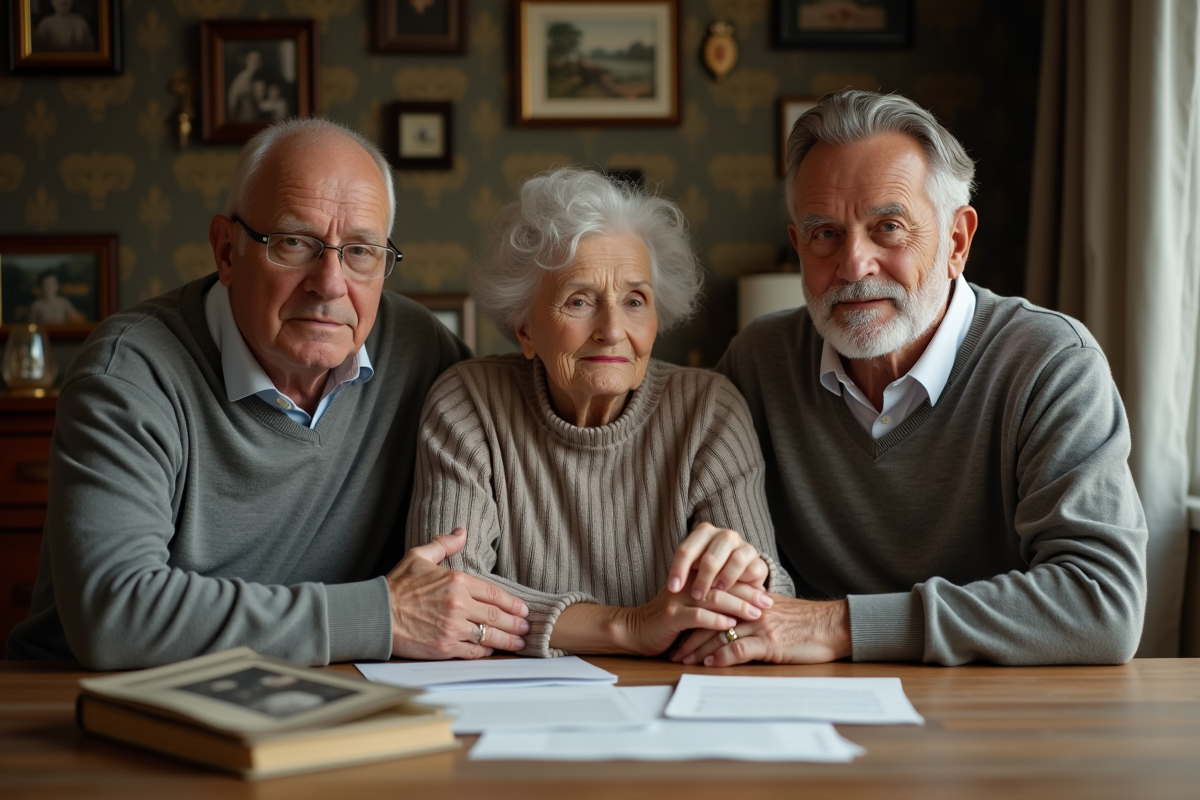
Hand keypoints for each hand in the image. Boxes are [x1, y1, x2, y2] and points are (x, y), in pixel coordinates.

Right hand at [386, 527, 530, 659]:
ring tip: (519, 643)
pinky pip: (472, 651)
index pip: (494, 593)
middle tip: (527, 628)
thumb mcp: (419, 557)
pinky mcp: (444, 648)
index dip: (512, 603)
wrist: (375, 615)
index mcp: (456, 581)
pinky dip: (485, 652)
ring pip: (489, 636)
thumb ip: (443, 545)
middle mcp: (458, 605)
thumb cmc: (397, 586)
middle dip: (516, 624)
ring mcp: (452, 628)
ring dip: (508, 640)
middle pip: (497, 616)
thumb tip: (461, 531)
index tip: (523, 609)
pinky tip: (492, 650)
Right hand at [619, 576, 768, 656]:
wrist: (636, 629)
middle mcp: (686, 583)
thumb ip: (713, 599)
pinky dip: (716, 620)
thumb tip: (747, 601)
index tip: (767, 594)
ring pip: (713, 597)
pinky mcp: (672, 615)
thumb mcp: (692, 605)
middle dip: (748, 594)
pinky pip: (697, 616)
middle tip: (767, 603)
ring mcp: (678, 598)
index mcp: (693, 577)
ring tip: (755, 614)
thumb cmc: (669, 620)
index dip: (747, 584)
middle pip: (722, 584)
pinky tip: (730, 625)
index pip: (725, 575)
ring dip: (737, 606)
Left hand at [666, 522, 771, 603]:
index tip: (672, 589)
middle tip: (696, 596)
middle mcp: (725, 535)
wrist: (740, 582)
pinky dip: (739, 581)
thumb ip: (685, 574)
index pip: (687, 549)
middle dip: (702, 579)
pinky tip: (730, 591)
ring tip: (714, 593)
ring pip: (733, 560)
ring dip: (722, 580)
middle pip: (710, 556)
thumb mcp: (693, 572)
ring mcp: (744, 546)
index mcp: (704, 533)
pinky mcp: (759, 561)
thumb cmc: (709, 576)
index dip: (678, 570)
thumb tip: (672, 589)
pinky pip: (749, 569)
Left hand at [670, 596, 850, 666]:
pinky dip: (721, 657)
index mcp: (751, 600)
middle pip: (710, 621)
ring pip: (719, 635)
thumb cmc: (808, 622)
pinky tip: (709, 664)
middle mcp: (751, 610)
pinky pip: (739, 649)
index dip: (694, 619)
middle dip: (688, 636)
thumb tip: (736, 622)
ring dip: (698, 650)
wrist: (834, 625)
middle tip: (671, 649)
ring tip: (682, 660)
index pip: (714, 606)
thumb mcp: (777, 611)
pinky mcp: (770, 642)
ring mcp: (760, 625)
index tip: (678, 631)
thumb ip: (755, 613)